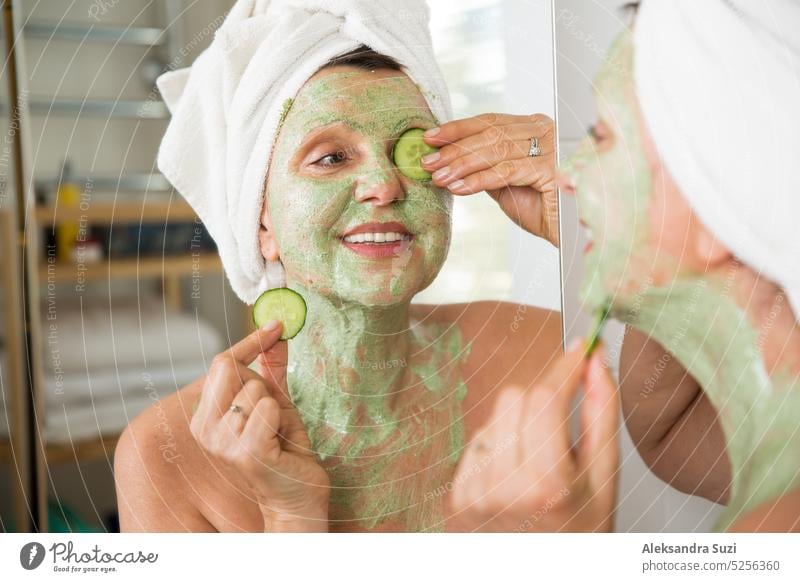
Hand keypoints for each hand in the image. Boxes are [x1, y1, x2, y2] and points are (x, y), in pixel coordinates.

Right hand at [190, 321, 329, 531]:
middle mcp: (205, 429)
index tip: (277, 325)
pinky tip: (279, 443)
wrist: (297, 496)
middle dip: (262, 383)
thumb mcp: (277, 401)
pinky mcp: (246, 453)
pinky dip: (282, 420)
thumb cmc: (284, 450)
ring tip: (275, 434)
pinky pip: (269, 408)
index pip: (220, 363)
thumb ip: (271, 368)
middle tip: (271, 413)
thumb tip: (278, 330)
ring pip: (256, 389)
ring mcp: (223, 442)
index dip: (250, 340)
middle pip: (231, 368)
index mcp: (206, 415)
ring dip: (276, 408)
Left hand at [422, 113, 557, 245]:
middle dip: (454, 148)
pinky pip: (506, 172)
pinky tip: (458, 188)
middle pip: (490, 134)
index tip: (429, 137)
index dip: (458, 128)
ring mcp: (551, 147)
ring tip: (438, 177)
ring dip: (461, 165)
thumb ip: (485, 164)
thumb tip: (448, 158)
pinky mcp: (552, 169)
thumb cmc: (539, 207)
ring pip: (496, 151)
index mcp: (534, 126)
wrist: (568, 232)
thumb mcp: (505, 181)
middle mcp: (545, 130)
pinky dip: (478, 180)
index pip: (490, 121)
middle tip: (428, 161)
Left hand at [447, 341, 618, 531]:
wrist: (545, 576)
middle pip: (515, 398)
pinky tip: (517, 473)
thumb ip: (602, 416)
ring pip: (494, 416)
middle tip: (561, 425)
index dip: (564, 367)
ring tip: (539, 460)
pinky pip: (478, 441)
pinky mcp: (458, 495)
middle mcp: (503, 487)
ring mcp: (475, 492)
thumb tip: (596, 362)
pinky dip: (499, 446)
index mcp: (546, 483)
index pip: (546, 397)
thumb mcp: (605, 479)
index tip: (579, 351)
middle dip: (543, 398)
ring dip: (519, 423)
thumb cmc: (581, 533)